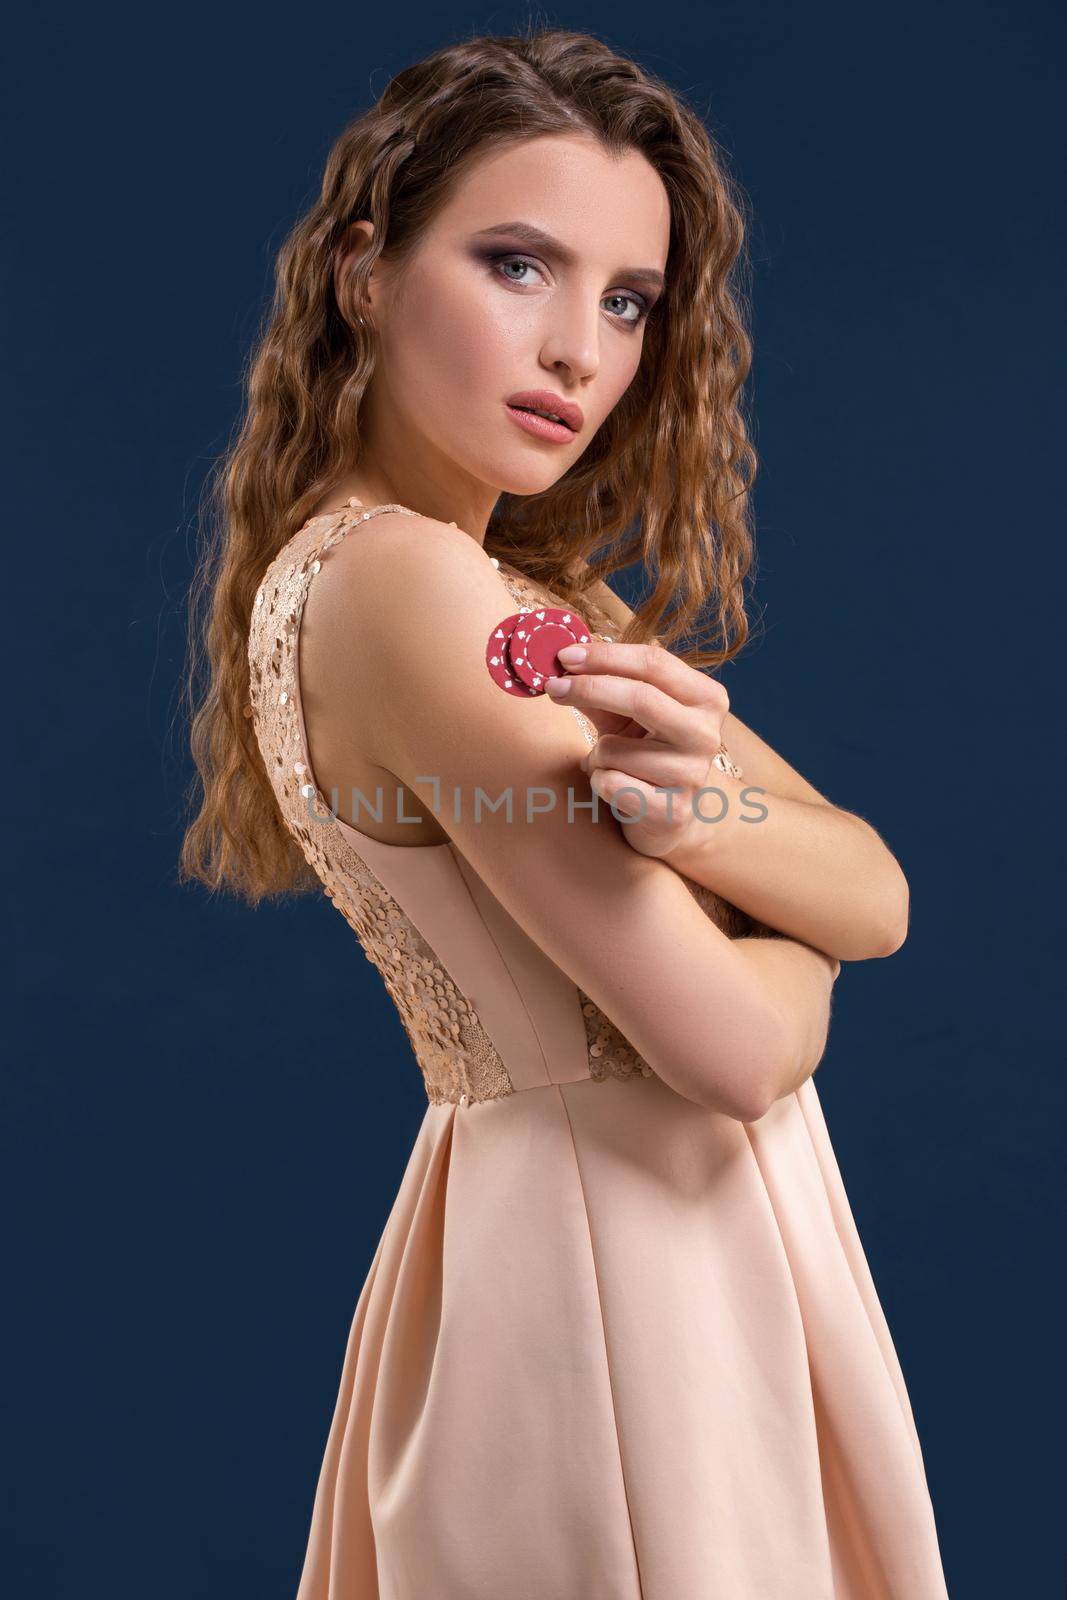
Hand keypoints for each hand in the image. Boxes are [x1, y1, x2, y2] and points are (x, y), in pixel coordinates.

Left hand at [546, 638, 731, 859]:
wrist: (667, 814)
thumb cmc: (644, 752)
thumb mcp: (624, 714)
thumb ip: (600, 686)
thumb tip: (562, 664)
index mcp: (705, 698)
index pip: (655, 663)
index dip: (606, 656)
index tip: (565, 656)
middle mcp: (706, 734)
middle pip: (642, 698)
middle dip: (589, 689)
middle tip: (553, 687)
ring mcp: (692, 775)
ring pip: (614, 749)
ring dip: (596, 754)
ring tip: (608, 764)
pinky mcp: (672, 811)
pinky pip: (610, 784)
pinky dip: (598, 781)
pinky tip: (614, 787)